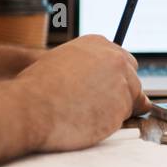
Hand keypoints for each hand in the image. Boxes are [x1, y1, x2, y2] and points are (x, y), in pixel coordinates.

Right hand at [14, 35, 149, 151]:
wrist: (33, 106)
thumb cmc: (37, 88)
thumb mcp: (59, 62)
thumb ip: (83, 66)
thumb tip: (91, 79)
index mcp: (97, 43)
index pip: (120, 60)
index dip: (113, 78)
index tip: (104, 89)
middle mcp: (114, 58)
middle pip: (132, 77)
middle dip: (122, 92)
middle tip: (100, 106)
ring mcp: (122, 80)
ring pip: (133, 99)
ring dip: (116, 110)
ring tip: (89, 115)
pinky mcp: (125, 105)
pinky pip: (127, 117)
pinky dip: (114, 124)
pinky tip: (93, 123)